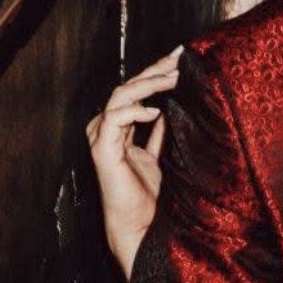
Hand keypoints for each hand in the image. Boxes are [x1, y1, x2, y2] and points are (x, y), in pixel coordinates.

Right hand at [85, 47, 180, 278]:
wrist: (139, 224)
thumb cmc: (147, 195)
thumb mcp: (161, 157)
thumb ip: (160, 135)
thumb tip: (170, 112)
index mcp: (119, 128)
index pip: (136, 91)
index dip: (156, 74)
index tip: (180, 60)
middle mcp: (107, 128)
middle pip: (129, 88)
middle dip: (154, 71)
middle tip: (178, 58)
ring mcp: (102, 137)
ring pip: (121, 97)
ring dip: (148, 84)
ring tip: (172, 78)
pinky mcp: (103, 149)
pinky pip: (115, 119)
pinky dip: (135, 111)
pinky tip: (156, 111)